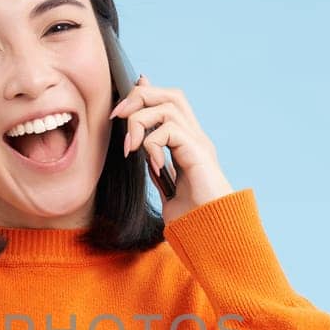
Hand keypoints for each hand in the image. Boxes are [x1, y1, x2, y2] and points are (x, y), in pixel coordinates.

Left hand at [109, 74, 234, 222]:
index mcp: (189, 144)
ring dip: (140, 120)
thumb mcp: (166, 190)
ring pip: (168, 106)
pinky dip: (152, 144)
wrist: (212, 236)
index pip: (170, 103)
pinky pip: (170, 131)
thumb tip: (142, 154)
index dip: (147, 93)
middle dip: (140, 97)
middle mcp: (196, 139)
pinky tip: (154, 166)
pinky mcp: (199, 154)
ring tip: (131, 147)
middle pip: (171, 95)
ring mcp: (199, 144)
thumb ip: (157, 170)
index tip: (123, 103)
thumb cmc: (192, 220)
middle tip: (117, 117)